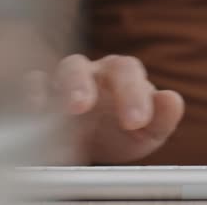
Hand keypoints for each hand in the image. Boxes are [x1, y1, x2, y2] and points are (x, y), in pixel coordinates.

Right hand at [0, 22, 182, 163]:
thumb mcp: (149, 131)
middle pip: (96, 64)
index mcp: (124, 75)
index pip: (129, 71)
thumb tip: (172, 100)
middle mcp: (95, 72)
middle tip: (89, 107)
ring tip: (71, 107)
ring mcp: (67, 81)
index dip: (133, 94)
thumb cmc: (125, 130)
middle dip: (91, 83)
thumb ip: (164, 117)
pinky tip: (37, 107)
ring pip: (67, 69)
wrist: (96, 143)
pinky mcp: (42, 95)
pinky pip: (34, 85)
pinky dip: (34, 92)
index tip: (136, 122)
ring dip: (68, 85)